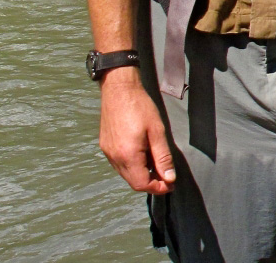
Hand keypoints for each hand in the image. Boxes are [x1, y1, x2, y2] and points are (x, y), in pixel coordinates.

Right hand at [98, 69, 175, 194]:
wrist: (119, 88)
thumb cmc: (140, 106)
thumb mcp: (157, 131)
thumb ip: (163, 157)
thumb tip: (169, 178)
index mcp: (128, 156)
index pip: (142, 185)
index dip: (158, 188)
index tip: (170, 184)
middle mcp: (115, 158)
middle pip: (133, 182)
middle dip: (151, 182)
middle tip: (167, 176)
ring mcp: (108, 153)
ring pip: (126, 174)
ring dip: (141, 174)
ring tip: (156, 162)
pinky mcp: (105, 146)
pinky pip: (119, 164)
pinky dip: (132, 165)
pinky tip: (142, 153)